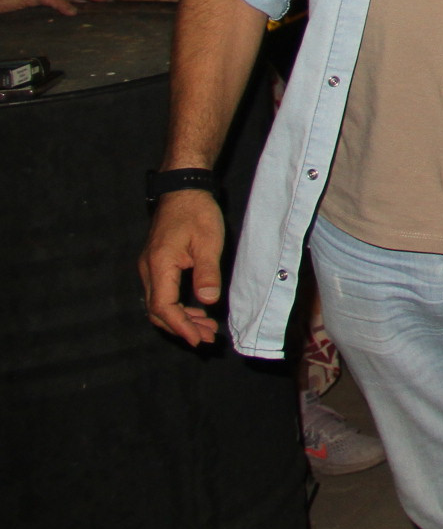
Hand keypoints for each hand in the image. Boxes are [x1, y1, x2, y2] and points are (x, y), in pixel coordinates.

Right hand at [140, 188, 227, 345]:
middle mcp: (148, 270)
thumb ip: (207, 272)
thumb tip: (207, 301)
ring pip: (159, 304)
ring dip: (180, 319)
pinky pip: (162, 294)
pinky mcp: (155, 265)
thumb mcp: (208, 241)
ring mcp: (149, 268)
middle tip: (207, 338)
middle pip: (158, 311)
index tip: (197, 339)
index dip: (180, 326)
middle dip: (181, 328)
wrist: (183, 189)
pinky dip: (177, 307)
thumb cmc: (197, 212)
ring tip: (206, 328)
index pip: (163, 306)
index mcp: (159, 265)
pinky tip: (196, 310)